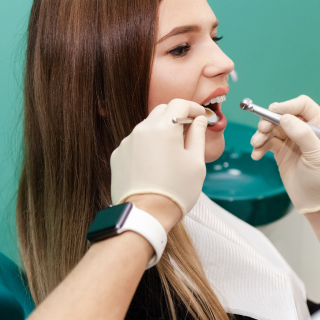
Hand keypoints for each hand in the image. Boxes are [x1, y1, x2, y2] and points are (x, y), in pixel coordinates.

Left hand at [111, 99, 207, 230]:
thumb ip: (198, 135)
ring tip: (171, 153)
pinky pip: (135, 143)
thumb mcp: (196, 163)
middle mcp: (142, 130)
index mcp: (164, 128)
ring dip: (161, 132)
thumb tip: (198, 120)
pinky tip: (155, 164)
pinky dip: (147, 146)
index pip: (179, 103)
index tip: (201, 116)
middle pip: (162, 111)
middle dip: (177, 116)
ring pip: (147, 127)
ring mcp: (127, 142)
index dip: (193, 107)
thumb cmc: (175, 192)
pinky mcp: (118, 156)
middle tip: (189, 131)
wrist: (146, 215)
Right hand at [250, 95, 319, 213]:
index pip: (303, 105)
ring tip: (256, 145)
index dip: (287, 106)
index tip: (273, 112)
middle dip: (269, 121)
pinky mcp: (282, 151)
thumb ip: (302, 133)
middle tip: (262, 130)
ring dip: (261, 134)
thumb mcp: (317, 155)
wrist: (317, 203)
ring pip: (273, 128)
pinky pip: (267, 142)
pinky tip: (257, 155)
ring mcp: (293, 140)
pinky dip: (260, 146)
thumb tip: (284, 117)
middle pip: (283, 114)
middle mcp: (307, 129)